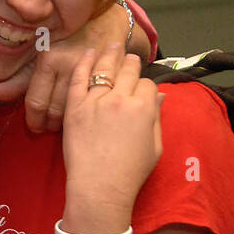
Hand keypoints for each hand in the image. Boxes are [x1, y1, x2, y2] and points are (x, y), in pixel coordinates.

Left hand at [0, 0, 136, 133]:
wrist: (104, 21)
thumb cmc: (65, 39)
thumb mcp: (38, 54)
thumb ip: (17, 78)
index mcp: (49, 58)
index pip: (36, 102)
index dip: (34, 120)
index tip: (34, 126)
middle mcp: (70, 65)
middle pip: (55, 111)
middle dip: (49, 125)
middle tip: (47, 127)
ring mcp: (93, 72)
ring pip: (74, 112)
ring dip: (65, 124)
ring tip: (60, 124)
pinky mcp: (111, 77)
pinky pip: (92, 106)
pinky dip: (82, 115)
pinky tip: (78, 114)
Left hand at [60, 43, 162, 231]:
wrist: (99, 187)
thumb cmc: (130, 172)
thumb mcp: (155, 146)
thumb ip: (156, 117)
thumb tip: (158, 95)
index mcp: (144, 108)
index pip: (147, 84)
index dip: (145, 85)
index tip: (141, 88)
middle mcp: (121, 99)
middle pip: (127, 71)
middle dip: (130, 62)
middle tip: (129, 57)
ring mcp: (95, 101)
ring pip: (104, 69)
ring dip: (110, 54)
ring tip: (112, 46)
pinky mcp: (74, 107)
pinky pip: (78, 78)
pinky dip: (83, 63)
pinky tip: (87, 52)